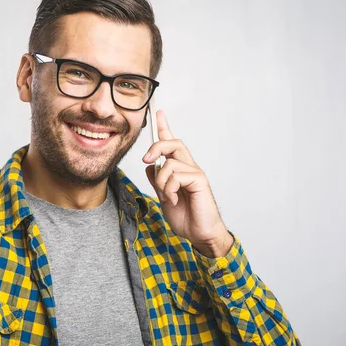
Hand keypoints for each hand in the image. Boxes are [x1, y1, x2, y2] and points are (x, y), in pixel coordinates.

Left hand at [143, 111, 232, 257]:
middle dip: (156, 146)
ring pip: (169, 163)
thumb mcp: (163, 197)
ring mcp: (195, 173)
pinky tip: (173, 199)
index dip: (164, 127)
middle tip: (146, 158)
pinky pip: (176, 175)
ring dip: (161, 182)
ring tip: (166, 196)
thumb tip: (150, 166)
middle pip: (173, 143)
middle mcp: (188, 167)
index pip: (171, 144)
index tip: (158, 111)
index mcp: (179, 170)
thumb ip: (157, 181)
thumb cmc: (185, 217)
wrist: (200, 234)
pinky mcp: (199, 180)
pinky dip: (169, 189)